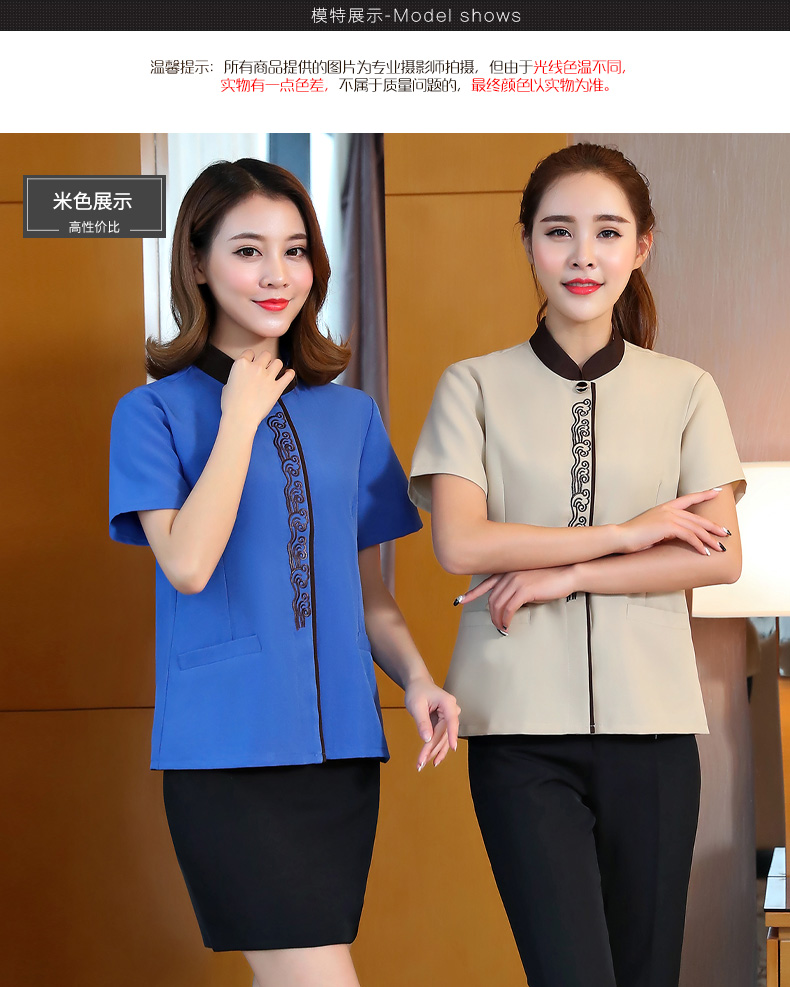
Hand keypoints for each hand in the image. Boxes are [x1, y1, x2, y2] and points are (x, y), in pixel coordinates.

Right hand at [220, 349, 295, 430]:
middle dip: (265, 360)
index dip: (251, 358)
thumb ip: (236, 377)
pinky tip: (288, 374)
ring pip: (278, 362)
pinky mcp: (277, 388)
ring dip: (276, 366)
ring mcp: (268, 377)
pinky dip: (290, 374)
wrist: (240, 418)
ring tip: (274, 372)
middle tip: (264, 368)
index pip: (249, 352)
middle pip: (266, 354)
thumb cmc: (231, 405)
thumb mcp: (227, 385)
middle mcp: (255, 367)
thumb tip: (240, 378)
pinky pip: (289, 376)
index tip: (252, 363)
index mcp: (241, 364)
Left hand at [404, 678, 459, 770]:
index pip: (452, 721)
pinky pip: (441, 738)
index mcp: (448, 703)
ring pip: (443, 739)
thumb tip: (427, 738)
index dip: (452, 735)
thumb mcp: (417, 705)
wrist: (418, 684)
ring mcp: (449, 718)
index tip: (453, 748)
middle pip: (444, 734)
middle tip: (422, 762)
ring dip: (434, 752)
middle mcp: (452, 711)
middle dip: (433, 749)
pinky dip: (435, 748)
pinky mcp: (444, 724)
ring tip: (423, 764)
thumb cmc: (417, 691)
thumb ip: (422, 722)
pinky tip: (432, 759)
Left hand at [459, 566, 576, 633]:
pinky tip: (507, 625)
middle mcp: (509, 574)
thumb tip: (508, 604)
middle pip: (492, 598)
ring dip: (498, 619)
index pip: (486, 583)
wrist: (568, 573)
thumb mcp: (529, 581)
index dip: (472, 593)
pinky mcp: (524, 590)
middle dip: (492, 614)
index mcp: (509, 571)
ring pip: (498, 604)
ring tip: (502, 628)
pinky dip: (506, 619)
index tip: (461, 600)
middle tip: (496, 625)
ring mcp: (515, 581)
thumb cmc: (551, 578)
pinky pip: (508, 608)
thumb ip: (516, 587)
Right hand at [615, 488, 730, 555]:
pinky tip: (704, 553)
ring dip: (710, 540)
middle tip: (725, 533)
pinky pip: (690, 536)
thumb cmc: (633, 536)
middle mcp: (669, 509)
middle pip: (697, 518)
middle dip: (713, 527)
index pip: (689, 498)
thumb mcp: (653, 529)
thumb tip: (677, 536)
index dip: (704, 494)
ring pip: (696, 528)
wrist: (621, 537)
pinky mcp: (668, 527)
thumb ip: (666, 529)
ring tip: (719, 548)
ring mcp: (669, 517)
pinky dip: (699, 545)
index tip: (716, 491)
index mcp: (665, 507)